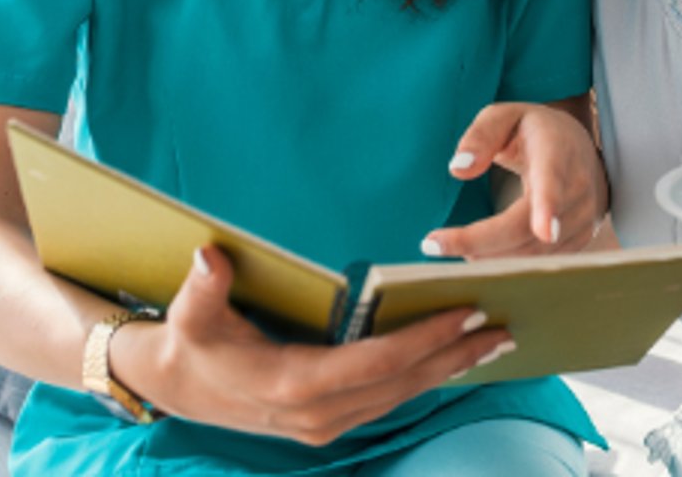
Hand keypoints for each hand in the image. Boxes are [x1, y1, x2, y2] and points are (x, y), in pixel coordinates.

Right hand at [115, 246, 513, 443]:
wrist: (177, 386)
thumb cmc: (191, 341)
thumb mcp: (189, 314)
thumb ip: (203, 288)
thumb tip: (209, 256)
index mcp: (292, 385)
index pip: (376, 363)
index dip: (424, 339)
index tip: (466, 313)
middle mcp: (316, 415)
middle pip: (401, 385)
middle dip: (454, 357)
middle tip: (503, 328)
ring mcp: (325, 425)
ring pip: (401, 397)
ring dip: (446, 370)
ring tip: (492, 340)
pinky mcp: (329, 423)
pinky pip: (388, 400)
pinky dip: (422, 378)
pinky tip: (452, 357)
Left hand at [419, 99, 606, 258]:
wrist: (578, 151)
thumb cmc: (534, 132)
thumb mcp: (505, 116)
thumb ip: (480, 135)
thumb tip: (458, 169)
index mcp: (557, 151)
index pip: (553, 180)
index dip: (549, 206)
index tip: (544, 231)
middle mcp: (576, 189)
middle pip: (531, 228)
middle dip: (481, 241)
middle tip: (432, 244)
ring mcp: (581, 219)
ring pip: (532, 252)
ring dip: (487, 255)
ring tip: (449, 244)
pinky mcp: (577, 241)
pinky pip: (539, 262)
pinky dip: (505, 262)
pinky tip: (478, 253)